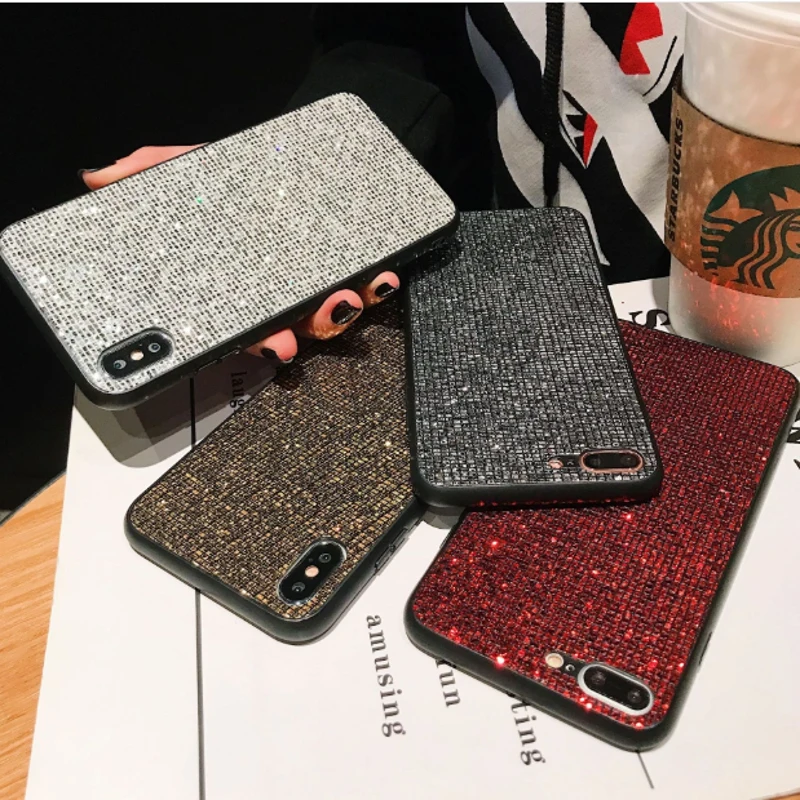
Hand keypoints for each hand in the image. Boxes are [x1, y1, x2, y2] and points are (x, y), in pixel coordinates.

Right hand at [80, 145, 399, 362]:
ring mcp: (324, 282)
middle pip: (293, 330)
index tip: (269, 345)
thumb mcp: (196, 167)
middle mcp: (285, 292)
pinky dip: (377, 288)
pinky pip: (370, 288)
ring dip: (340, 316)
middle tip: (295, 335)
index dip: (258, 342)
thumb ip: (153, 174)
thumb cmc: (250, 169)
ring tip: (346, 297)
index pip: (247, 324)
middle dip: (297, 337)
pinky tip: (382, 277)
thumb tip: (98, 180)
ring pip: (333, 317)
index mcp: (245, 285)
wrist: (311, 148)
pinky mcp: (359, 265)